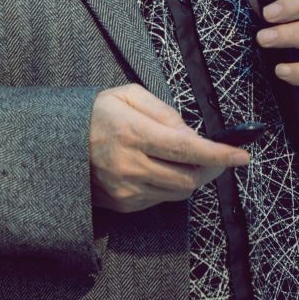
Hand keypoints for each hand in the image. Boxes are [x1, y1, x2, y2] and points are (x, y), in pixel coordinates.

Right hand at [88, 83, 250, 212]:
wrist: (56, 145)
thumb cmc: (96, 114)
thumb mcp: (126, 95)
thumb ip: (163, 110)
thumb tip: (191, 132)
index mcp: (133, 132)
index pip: (186, 148)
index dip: (219, 154)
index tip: (242, 155)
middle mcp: (130, 165)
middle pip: (190, 177)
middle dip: (210, 167)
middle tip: (214, 155)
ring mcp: (127, 189)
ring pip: (179, 192)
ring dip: (191, 177)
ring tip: (183, 160)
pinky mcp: (124, 204)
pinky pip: (161, 199)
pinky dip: (169, 185)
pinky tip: (157, 169)